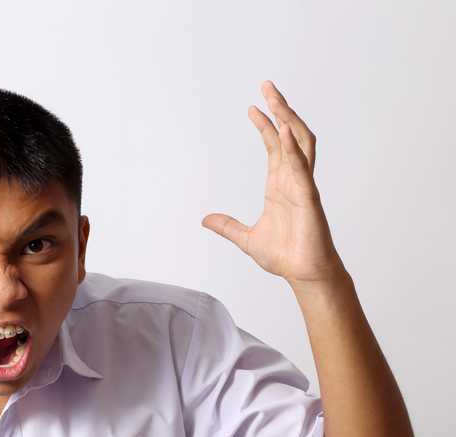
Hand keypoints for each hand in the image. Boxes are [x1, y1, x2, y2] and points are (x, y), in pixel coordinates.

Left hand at [201, 80, 345, 284]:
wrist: (303, 273)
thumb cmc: (285, 255)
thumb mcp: (245, 238)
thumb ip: (227, 226)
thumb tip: (206, 220)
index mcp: (280, 185)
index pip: (274, 146)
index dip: (266, 125)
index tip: (252, 107)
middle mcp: (293, 179)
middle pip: (290, 135)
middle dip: (280, 109)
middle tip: (267, 86)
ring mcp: (303, 186)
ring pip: (300, 143)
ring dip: (288, 119)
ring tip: (276, 99)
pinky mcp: (308, 198)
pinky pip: (302, 168)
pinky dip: (293, 149)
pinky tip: (285, 131)